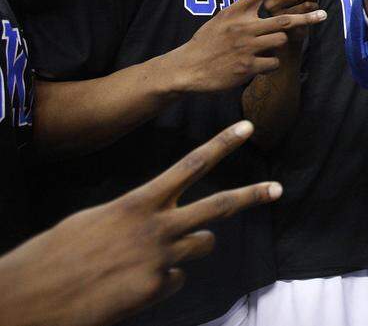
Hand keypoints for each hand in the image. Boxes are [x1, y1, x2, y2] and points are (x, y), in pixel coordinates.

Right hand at [0, 121, 280, 325]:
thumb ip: (137, 216)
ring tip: (149, 256)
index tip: (247, 128)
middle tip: (278, 188)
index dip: (222, 145)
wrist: (35, 294)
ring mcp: (162, 258)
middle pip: (217, 206)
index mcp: (139, 202)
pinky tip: (131, 285)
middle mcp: (158, 227)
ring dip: (189, 247)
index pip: (191, 165)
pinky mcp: (158, 287)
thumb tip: (158, 221)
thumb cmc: (60, 253)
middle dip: (251, 196)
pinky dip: (161, 280)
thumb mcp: (99, 220)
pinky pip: (176, 278)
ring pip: (202, 245)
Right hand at [169, 0, 325, 92]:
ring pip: (281, 40)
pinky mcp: (248, 66)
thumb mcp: (221, 20)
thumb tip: (260, 1)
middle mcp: (243, 27)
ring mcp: (247, 47)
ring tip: (263, 48)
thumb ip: (242, 11)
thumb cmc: (206, 42)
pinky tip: (256, 65)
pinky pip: (273, 62)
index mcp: (236, 12)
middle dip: (307, 17)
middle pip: (284, 20)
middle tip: (324, 14)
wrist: (188, 68)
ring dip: (278, 44)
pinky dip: (269, 64)